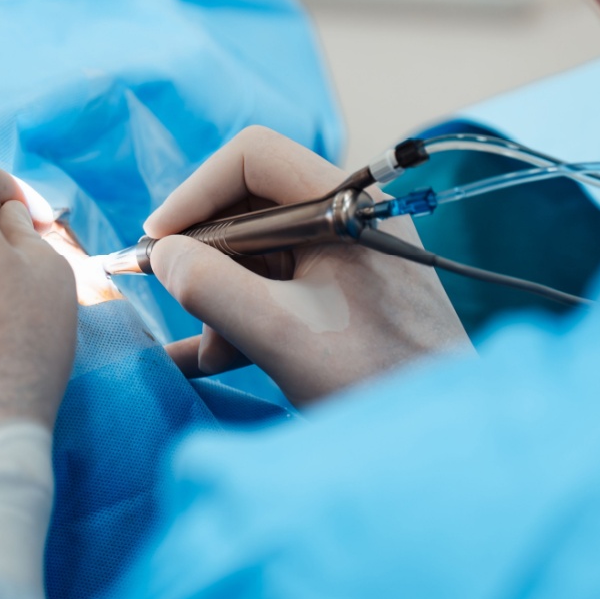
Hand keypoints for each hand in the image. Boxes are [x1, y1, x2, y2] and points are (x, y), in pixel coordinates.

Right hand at [146, 127, 470, 404]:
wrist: (440, 440)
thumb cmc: (377, 381)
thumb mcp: (278, 333)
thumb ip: (209, 287)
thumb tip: (162, 256)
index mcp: (345, 205)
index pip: (253, 158)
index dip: (195, 192)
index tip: (159, 242)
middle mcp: (347, 220)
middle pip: (249, 206)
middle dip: (205, 253)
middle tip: (168, 290)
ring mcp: (346, 260)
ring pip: (256, 252)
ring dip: (220, 294)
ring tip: (211, 349)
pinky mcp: (343, 299)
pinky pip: (275, 288)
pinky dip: (239, 315)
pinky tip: (205, 357)